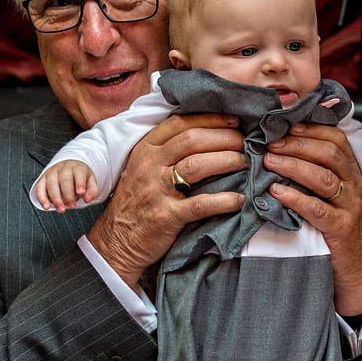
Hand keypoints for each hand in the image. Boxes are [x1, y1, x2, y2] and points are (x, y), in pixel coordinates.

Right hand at [37, 159, 98, 212]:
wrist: (68, 167)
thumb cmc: (80, 177)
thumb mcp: (90, 181)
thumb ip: (92, 190)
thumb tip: (87, 199)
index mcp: (77, 167)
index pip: (78, 173)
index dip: (79, 183)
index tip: (81, 193)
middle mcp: (63, 168)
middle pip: (64, 179)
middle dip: (68, 194)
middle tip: (72, 206)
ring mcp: (52, 173)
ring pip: (51, 184)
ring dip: (56, 198)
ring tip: (61, 209)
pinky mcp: (43, 179)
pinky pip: (40, 187)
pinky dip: (42, 197)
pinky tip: (46, 206)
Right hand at [86, 113, 245, 289]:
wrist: (116, 242)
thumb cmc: (135, 203)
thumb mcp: (142, 169)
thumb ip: (166, 152)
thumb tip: (207, 136)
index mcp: (145, 150)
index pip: (179, 123)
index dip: (210, 118)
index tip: (234, 121)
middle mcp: (149, 166)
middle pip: (192, 140)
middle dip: (224, 138)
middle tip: (244, 143)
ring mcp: (156, 191)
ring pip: (197, 165)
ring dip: (227, 161)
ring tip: (245, 163)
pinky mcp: (166, 216)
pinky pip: (201, 204)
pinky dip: (224, 200)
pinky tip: (239, 199)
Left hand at [263, 123, 361, 316]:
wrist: (350, 263)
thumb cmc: (331, 221)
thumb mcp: (325, 191)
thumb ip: (311, 167)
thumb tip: (278, 143)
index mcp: (350, 169)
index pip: (336, 138)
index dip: (311, 128)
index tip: (285, 124)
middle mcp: (353, 184)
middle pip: (329, 154)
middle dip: (298, 145)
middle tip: (270, 144)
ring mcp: (349, 206)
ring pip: (324, 178)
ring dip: (294, 166)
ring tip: (269, 162)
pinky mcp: (340, 228)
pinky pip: (318, 209)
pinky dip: (296, 198)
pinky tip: (277, 192)